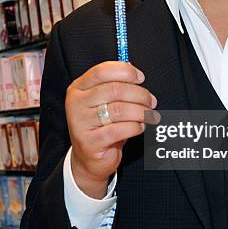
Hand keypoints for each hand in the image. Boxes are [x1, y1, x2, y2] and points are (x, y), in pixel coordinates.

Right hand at [65, 61, 157, 197]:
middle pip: (114, 90)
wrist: (89, 158)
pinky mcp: (89, 142)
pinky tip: (140, 127)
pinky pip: (119, 130)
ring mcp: (80, 123)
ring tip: (148, 115)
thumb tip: (134, 71)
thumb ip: (116, 83)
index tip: (140, 78)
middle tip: (151, 101)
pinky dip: (135, 127)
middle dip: (139, 94)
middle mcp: (76, 103)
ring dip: (140, 111)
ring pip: (119, 110)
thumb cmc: (101, 125)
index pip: (101, 71)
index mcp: (79, 88)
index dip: (125, 71)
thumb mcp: (104, 101)